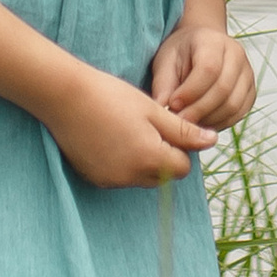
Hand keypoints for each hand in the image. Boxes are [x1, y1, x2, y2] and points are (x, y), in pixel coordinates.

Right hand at [53, 65, 218, 188]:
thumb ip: (184, 130)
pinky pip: (118, 177)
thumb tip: (212, 141)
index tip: (167, 126)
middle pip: (162, 176)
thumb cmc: (111, 96)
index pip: (182, 167)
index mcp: (150, 159)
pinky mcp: (93, 178)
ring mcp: (110, 180)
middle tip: (148, 127)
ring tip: (127, 130)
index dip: (180, 147)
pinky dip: (121, 163)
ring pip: (140, 177)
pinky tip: (110, 138)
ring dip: (142, 161)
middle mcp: (130, 177)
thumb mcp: (152, 110)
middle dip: (163, 156)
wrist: (64, 97)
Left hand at [150, 21, 256, 129]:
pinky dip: (220, 123)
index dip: (191, 92)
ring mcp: (247, 74)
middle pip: (223, 89)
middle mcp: (236, 55)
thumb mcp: (165, 62)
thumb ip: (163, 84)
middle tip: (179, 122)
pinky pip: (238, 114)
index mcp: (213, 41)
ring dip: (209, 120)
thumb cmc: (180, 54)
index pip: (209, 69)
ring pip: (233, 105)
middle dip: (198, 110)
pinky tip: (202, 123)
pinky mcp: (250, 92)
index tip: (172, 105)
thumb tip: (161, 108)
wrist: (200, 47)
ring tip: (189, 124)